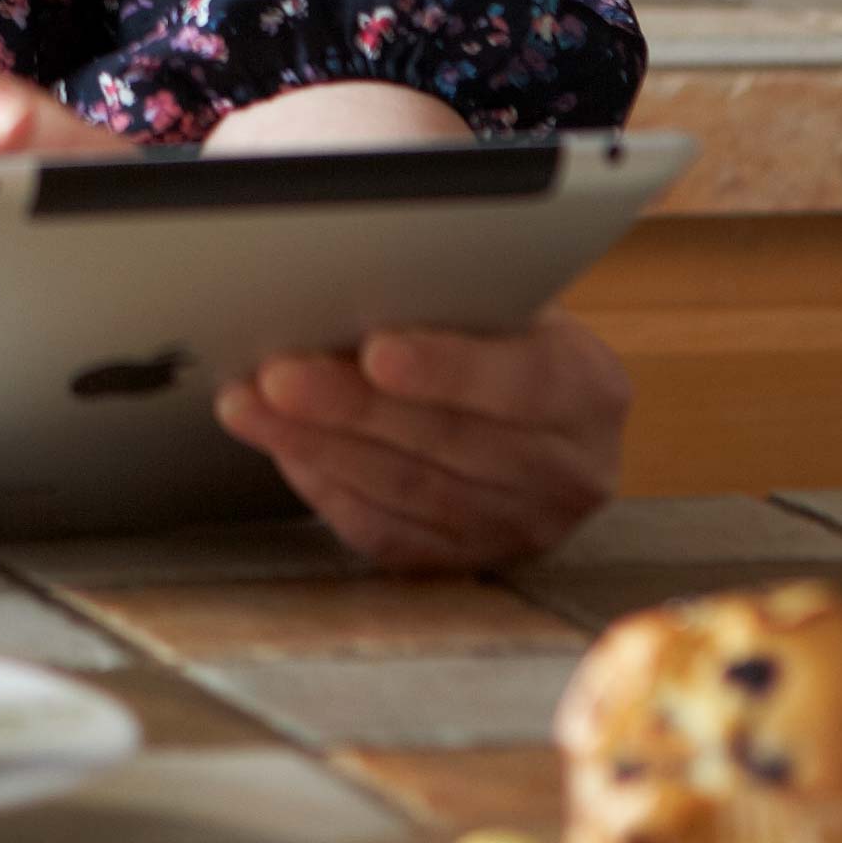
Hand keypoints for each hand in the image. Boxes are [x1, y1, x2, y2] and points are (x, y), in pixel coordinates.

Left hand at [214, 315, 629, 572]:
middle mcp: (569, 473)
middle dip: (351, 406)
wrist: (531, 405)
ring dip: (316, 445)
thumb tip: (359, 281)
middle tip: (277, 373)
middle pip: (449, 443)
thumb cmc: (501, 328)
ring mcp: (519, 529)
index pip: (522, 383)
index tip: (375, 351)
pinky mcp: (465, 561)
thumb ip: (459, 297)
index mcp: (592, 391)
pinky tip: (283, 446)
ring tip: (249, 404)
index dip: (447, 369)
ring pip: (406, 491)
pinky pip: (386, 532)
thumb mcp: (506, 298)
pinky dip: (325, 487)